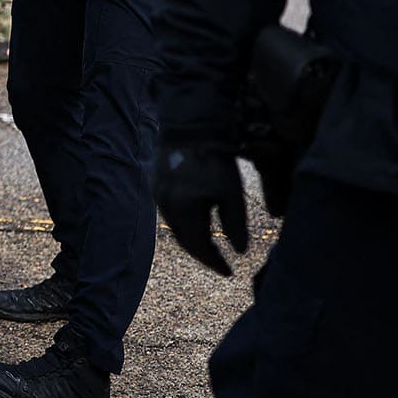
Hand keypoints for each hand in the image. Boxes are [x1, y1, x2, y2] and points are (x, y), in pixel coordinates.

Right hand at [153, 141, 248, 276]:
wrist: (188, 124)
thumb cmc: (213, 158)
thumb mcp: (231, 192)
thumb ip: (235, 224)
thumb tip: (240, 251)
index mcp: (182, 210)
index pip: (198, 247)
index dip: (214, 262)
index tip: (230, 272)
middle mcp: (165, 205)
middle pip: (184, 240)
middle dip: (203, 254)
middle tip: (220, 263)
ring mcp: (158, 193)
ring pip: (176, 226)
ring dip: (193, 238)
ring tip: (210, 244)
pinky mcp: (157, 182)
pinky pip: (170, 212)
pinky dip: (185, 222)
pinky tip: (196, 219)